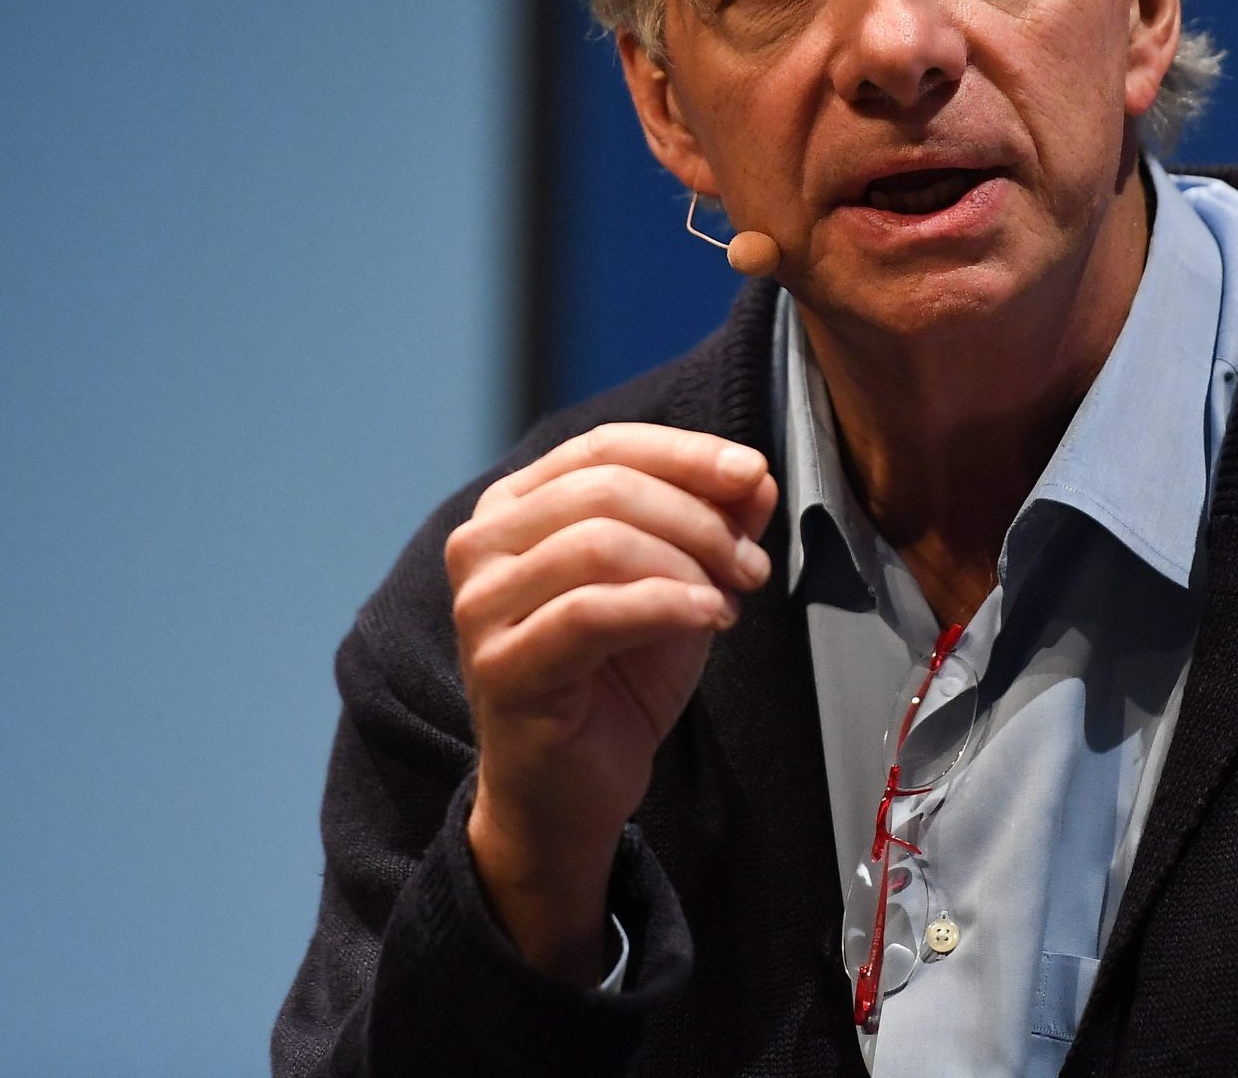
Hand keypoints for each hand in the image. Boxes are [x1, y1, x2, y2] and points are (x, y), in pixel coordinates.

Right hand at [446, 423, 777, 979]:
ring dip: (687, 561)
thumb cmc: (616, 680)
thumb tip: (756, 478)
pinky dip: (666, 604)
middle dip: (697, 516)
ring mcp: (482, 607)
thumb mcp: (677, 585)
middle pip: (605, 488)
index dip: (685, 452)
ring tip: (731, 597)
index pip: (605, 446)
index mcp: (515, 507)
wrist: (572, 792)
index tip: (753, 472)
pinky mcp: (502, 666)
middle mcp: (481, 544)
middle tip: (752, 563)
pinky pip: (594, 611)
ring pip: (598, 542)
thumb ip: (711, 526)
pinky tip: (711, 617)